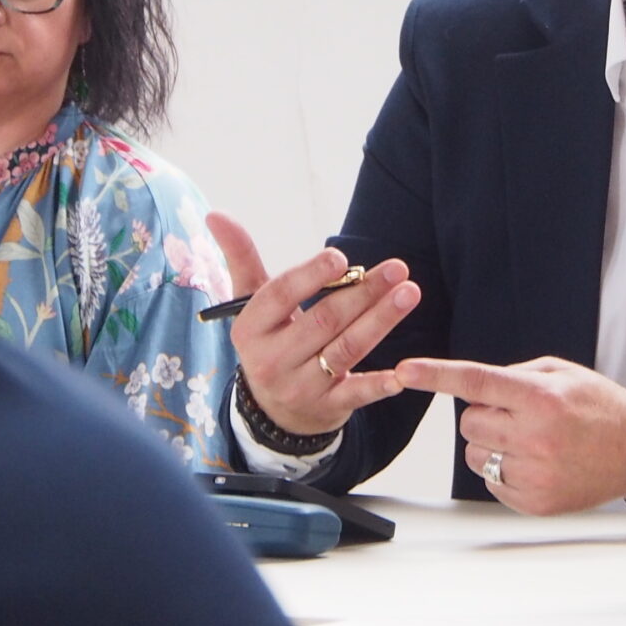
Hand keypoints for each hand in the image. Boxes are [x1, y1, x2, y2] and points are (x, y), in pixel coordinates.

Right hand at [208, 211, 420, 438]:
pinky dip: (379, 385)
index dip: (310, 276)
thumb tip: (215, 214)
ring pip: (346, 349)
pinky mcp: (328, 408)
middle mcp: (271, 361)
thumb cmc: (269, 340)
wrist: (272, 411)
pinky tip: (402, 374)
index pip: (279, 296)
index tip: (342, 258)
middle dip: (363, 293)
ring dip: (381, 320)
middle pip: (323, 321)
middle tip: (397, 268)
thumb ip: (241, 258)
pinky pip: (355, 394)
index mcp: (249, 330)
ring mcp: (300, 387)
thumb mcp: (250, 304)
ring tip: (409, 293)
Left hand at [395, 356, 625, 515]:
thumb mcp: (562, 373)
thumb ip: (515, 375)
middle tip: (516, 414)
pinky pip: (491, 481)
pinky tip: (537, 462)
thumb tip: (475, 387)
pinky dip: (504, 470)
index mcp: (540, 398)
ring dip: (491, 444)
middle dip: (484, 415)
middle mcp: (534, 436)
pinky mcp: (533, 501)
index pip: (476, 382)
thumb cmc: (600, 408)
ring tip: (530, 440)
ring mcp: (534, 473)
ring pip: (474, 454)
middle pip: (469, 422)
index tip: (405, 371)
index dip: (435, 375)